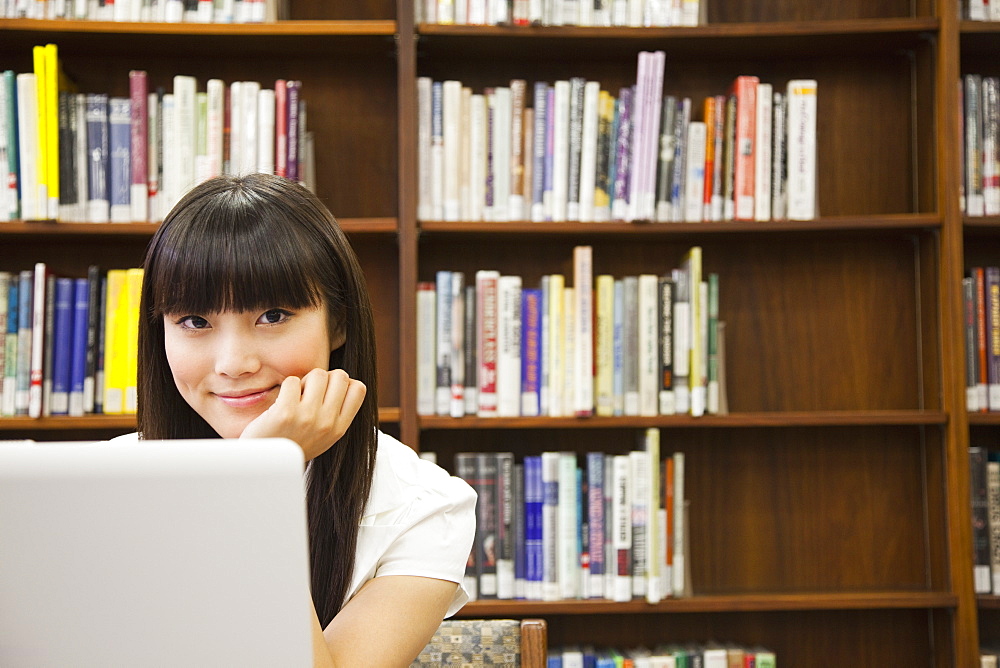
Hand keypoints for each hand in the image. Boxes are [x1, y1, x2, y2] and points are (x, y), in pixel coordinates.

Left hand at [239, 368, 366, 460]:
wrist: (265, 463)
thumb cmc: (293, 445)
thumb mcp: (324, 436)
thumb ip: (336, 413)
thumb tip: (345, 380)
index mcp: (339, 429)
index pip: (358, 389)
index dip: (344, 383)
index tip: (329, 391)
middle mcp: (327, 423)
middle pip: (340, 376)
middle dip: (324, 378)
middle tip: (311, 392)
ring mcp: (308, 417)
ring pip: (318, 374)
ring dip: (305, 381)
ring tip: (296, 397)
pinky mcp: (286, 412)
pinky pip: (293, 381)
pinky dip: (286, 387)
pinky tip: (282, 402)